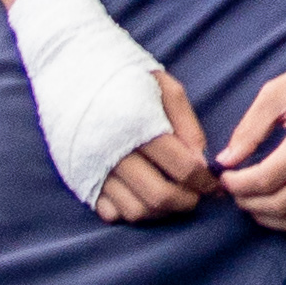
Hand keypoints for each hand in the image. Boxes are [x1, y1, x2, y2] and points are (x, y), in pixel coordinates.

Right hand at [94, 72, 211, 223]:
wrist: (71, 72)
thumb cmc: (125, 76)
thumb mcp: (164, 87)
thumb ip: (187, 124)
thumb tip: (201, 161)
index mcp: (139, 126)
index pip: (182, 168)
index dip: (204, 181)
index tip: (214, 184)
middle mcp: (114, 152)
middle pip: (160, 196)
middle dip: (186, 201)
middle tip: (197, 195)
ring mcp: (95, 170)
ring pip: (136, 210)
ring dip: (161, 211)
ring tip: (174, 196)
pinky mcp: (81, 180)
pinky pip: (110, 212)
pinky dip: (131, 211)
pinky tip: (143, 195)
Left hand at [210, 37, 285, 236]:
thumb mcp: (277, 91)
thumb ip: (249, 128)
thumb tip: (225, 162)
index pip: (266, 179)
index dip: (237, 185)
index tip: (225, 176)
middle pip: (281, 205)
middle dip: (248, 203)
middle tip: (235, 190)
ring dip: (269, 219)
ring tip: (253, 201)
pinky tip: (280, 208)